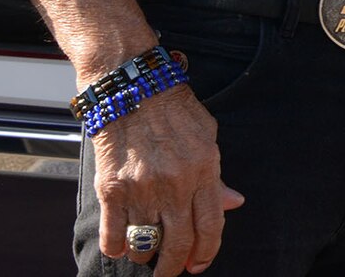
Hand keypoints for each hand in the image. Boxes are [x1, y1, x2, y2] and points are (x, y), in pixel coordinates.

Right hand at [93, 83, 243, 275]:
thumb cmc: (172, 109)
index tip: (199, 264)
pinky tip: (122, 245)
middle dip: (176, 265)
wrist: (131, 86)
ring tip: (147, 251)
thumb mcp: (207, 135)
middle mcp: (175, 183)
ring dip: (146, 255)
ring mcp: (142, 188)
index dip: (207, 251)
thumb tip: (234, 204)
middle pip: (179, 242)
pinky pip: (113, 235)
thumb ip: (216, 175)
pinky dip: (118, 247)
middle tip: (171, 271)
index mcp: (204, 168)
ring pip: (145, 243)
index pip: (211, 224)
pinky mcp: (111, 188)